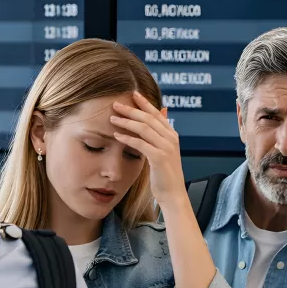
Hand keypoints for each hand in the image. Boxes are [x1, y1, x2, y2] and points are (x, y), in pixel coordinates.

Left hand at [110, 91, 185, 205]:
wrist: (173, 194)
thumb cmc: (165, 174)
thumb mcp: (164, 151)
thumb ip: (160, 134)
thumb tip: (162, 113)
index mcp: (172, 135)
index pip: (157, 114)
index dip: (145, 103)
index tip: (133, 93)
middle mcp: (171, 138)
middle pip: (149, 118)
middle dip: (131, 109)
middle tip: (116, 104)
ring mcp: (166, 147)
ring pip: (144, 128)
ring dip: (126, 122)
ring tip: (113, 118)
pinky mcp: (159, 158)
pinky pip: (140, 144)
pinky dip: (127, 138)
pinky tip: (116, 136)